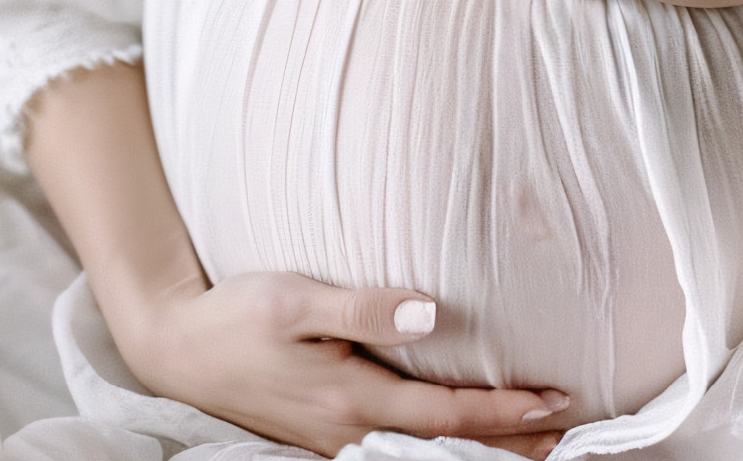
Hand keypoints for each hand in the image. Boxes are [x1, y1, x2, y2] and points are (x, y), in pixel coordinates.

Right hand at [113, 271, 573, 458]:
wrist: (173, 349)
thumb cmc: (235, 315)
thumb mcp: (293, 298)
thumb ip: (363, 307)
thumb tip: (429, 312)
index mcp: (350, 398)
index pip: (448, 412)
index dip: (506, 410)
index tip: (557, 398)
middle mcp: (349, 432)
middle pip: (446, 448)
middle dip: (510, 445)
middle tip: (568, 435)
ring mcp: (334, 443)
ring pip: (422, 457)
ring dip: (478, 453)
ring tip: (532, 446)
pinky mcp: (322, 440)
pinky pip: (395, 455)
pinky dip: (437, 452)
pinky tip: (455, 443)